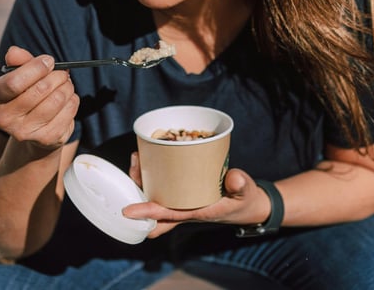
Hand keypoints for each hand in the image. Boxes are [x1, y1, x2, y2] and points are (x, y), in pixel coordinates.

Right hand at [0, 46, 79, 148]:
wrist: (31, 129)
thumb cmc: (24, 94)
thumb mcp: (18, 75)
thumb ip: (18, 61)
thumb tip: (14, 52)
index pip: (14, 82)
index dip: (36, 68)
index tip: (48, 61)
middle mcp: (4, 119)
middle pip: (41, 89)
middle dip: (57, 75)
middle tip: (61, 72)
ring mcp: (25, 132)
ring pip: (57, 99)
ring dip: (67, 87)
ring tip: (65, 84)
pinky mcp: (46, 139)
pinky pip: (69, 111)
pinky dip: (72, 100)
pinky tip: (67, 99)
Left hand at [122, 152, 271, 237]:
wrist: (246, 206)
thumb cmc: (243, 200)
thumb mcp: (246, 192)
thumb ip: (241, 185)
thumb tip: (234, 178)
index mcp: (196, 213)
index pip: (167, 215)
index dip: (147, 212)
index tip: (128, 211)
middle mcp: (183, 210)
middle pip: (152, 210)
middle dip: (137, 195)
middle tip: (135, 167)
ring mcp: (181, 203)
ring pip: (153, 197)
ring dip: (141, 182)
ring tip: (138, 158)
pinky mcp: (182, 194)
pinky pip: (160, 189)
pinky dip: (151, 177)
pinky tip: (148, 159)